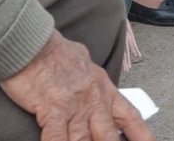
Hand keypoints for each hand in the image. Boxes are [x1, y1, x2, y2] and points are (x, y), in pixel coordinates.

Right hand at [0, 32, 154, 140]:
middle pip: (109, 136)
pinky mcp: (52, 110)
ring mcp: (74, 106)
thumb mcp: (83, 61)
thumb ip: (91, 76)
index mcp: (103, 88)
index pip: (130, 116)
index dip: (142, 136)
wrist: (32, 42)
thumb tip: (92, 75)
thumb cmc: (54, 51)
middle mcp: (93, 99)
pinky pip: (58, 138)